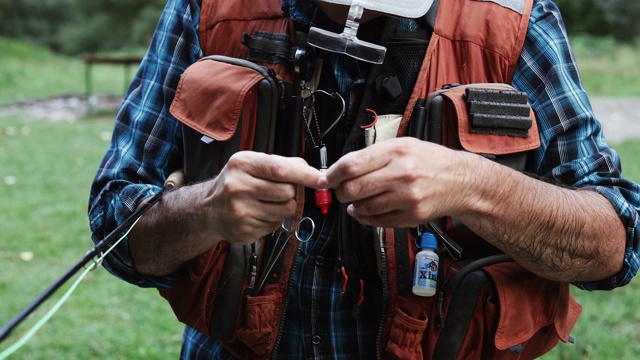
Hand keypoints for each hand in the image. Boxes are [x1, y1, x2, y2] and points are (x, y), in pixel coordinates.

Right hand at [202, 151, 323, 243]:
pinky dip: (273, 220)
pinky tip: (259, 214)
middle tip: (279, 190)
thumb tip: (311, 172)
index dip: (305, 175)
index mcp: (242, 164)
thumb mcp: (251, 163)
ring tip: (268, 202)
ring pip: (285, 211)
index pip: (280, 169)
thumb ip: (280, 164)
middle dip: (290, 192)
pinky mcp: (245, 230)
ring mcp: (240, 211)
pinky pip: (275, 226)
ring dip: (284, 207)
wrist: (209, 209)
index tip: (321, 180)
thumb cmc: (235, 182)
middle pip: (287, 192)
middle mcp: (238, 187)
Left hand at [324, 137, 472, 227]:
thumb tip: (340, 169)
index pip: (351, 165)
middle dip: (340, 192)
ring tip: (357, 200)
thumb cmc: (430, 161)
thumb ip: (372, 155)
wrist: (461, 181)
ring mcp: (407, 197)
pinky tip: (367, 210)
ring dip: (353, 206)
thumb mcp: (402, 145)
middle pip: (353, 189)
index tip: (327, 179)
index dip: (333, 174)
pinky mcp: (411, 216)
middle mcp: (401, 174)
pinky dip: (365, 217)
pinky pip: (377, 221)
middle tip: (340, 190)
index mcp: (396, 151)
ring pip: (363, 207)